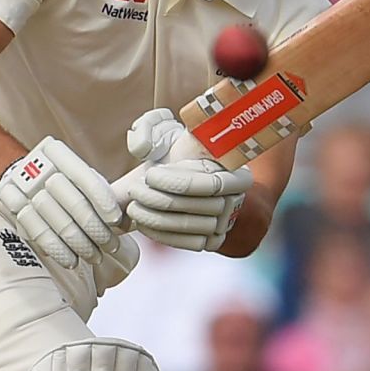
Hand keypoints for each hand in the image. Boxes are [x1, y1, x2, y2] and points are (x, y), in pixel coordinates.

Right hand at [0, 136, 126, 268]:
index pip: (85, 178)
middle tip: (111, 246)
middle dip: (95, 229)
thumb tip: (133, 216)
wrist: (19, 180)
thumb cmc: (62, 184)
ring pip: (57, 221)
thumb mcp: (82, 179)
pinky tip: (72, 261)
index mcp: (57, 153)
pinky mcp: (11, 208)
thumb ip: (107, 193)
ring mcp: (20, 188)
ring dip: (80, 244)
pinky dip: (58, 250)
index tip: (117, 222)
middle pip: (73, 202)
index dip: (103, 201)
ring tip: (96, 257)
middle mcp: (36, 167)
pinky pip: (38, 234)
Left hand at [122, 108, 252, 251]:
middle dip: (159, 199)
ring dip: (155, 217)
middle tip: (134, 190)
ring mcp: (226, 223)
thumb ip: (149, 128)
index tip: (150, 174)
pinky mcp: (212, 241)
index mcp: (235, 170)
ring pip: (190, 225)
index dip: (177, 182)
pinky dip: (160, 234)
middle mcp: (236, 198)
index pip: (212, 183)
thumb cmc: (171, 153)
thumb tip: (142, 147)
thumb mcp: (163, 131)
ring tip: (133, 205)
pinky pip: (188, 243)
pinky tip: (141, 222)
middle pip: (198, 206)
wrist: (179, 184)